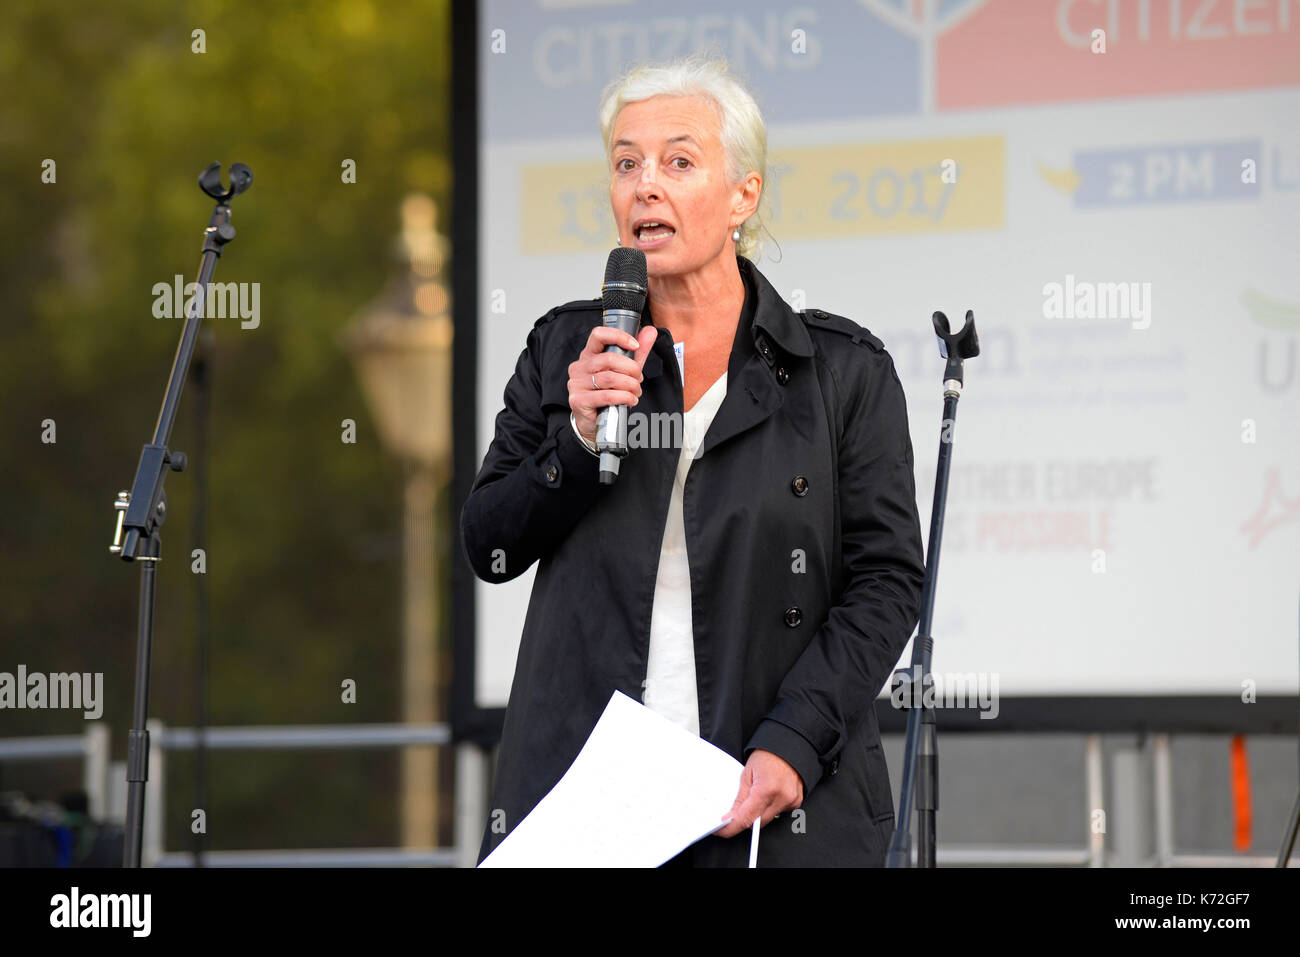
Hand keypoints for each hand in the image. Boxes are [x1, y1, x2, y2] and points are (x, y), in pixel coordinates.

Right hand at [568, 325, 657, 442]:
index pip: (599, 335)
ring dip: (629, 385)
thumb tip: (650, 331)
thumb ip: (637, 353)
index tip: (635, 346)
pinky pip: (606, 395)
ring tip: (635, 392)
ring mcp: (576, 383)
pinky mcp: (578, 400)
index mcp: (589, 355)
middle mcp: (579, 367)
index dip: (619, 337)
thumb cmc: (608, 393)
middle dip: (631, 369)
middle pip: (609, 358)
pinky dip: (623, 397)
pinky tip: (630, 401)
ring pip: (609, 378)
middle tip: (639, 379)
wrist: (594, 422)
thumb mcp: (625, 371)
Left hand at [715, 749, 803, 838]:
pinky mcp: (796, 802)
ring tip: (757, 793)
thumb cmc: (768, 754)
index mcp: (766, 788)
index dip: (731, 828)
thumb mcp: (747, 773)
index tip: (722, 830)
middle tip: (735, 812)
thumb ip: (740, 799)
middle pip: (757, 823)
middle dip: (745, 819)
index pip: (746, 818)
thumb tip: (731, 817)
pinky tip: (769, 794)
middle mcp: (781, 797)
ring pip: (768, 819)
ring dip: (758, 813)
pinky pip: (779, 813)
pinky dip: (770, 808)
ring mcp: (791, 801)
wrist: (789, 744)